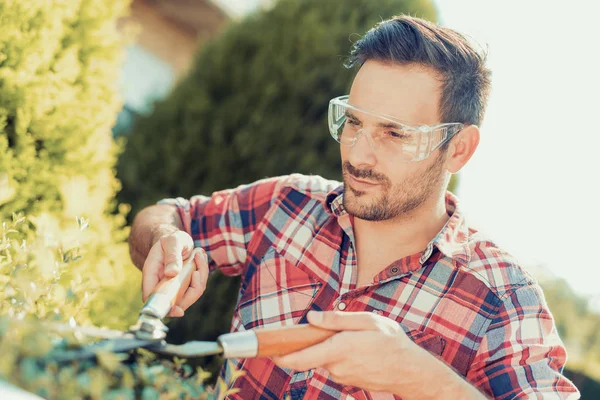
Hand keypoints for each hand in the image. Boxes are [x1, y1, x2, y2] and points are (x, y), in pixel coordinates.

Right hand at [141, 230, 208, 316]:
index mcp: (151, 274)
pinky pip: (196, 287)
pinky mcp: (185, 286)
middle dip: (192, 290)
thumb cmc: (171, 240)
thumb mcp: (172, 242)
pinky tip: (200, 258)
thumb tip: (172, 273)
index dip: (164, 308)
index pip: (152, 297)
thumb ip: (172, 256)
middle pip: (175, 302)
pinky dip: (202, 274)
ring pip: (190, 295)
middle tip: (197, 271)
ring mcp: (173, 287)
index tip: (178, 310)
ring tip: (199, 256)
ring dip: (200, 278)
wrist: (176, 240)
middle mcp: (161, 284)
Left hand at [272, 311, 422, 393]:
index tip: (269, 352)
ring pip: (324, 359)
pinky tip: (358, 349)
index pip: (302, 358)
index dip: (283, 356)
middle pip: (312, 355)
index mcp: (340, 348)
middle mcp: (338, 366)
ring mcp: (343, 376)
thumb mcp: (369, 321)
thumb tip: (312, 317)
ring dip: (329, 348)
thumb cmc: (392, 342)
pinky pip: (335, 365)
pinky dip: (339, 355)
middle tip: (323, 329)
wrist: (411, 371)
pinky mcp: (348, 381)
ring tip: (353, 338)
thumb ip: (338, 319)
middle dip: (311, 343)